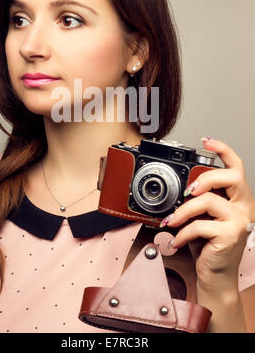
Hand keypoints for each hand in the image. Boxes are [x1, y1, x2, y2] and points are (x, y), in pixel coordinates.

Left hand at [165, 137, 254, 291]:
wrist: (215, 275)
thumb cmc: (208, 245)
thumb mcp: (203, 217)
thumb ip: (199, 200)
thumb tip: (179, 188)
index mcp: (237, 198)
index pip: (236, 167)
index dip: (223, 150)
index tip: (207, 141)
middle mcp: (244, 206)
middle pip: (231, 176)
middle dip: (205, 178)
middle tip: (188, 190)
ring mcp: (240, 220)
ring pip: (208, 201)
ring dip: (183, 211)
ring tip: (172, 221)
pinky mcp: (231, 235)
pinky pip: (200, 225)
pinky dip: (183, 232)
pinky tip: (178, 239)